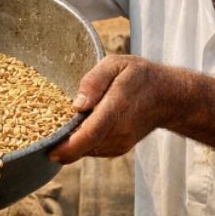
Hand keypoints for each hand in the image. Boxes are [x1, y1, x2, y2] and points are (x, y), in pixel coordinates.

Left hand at [48, 55, 177, 164]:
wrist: (168, 97)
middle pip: (83, 145)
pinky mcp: (118, 149)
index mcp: (117, 108)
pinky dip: (83, 141)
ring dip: (72, 141)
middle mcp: (119, 132)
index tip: (49, 152)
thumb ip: (95, 80)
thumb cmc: (140, 76)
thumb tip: (77, 104)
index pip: (90, 134)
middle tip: (46, 129)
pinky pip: (93, 149)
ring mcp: (120, 144)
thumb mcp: (117, 64)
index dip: (68, 147)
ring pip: (86, 149)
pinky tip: (83, 125)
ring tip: (66, 122)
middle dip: (63, 142)